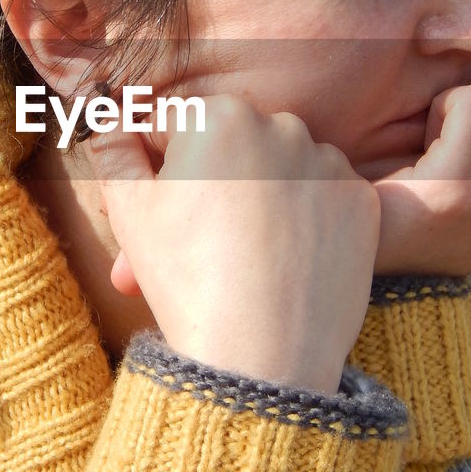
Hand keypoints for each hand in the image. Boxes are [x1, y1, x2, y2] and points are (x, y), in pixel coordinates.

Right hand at [87, 95, 379, 393]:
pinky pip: (326, 199)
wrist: (260, 356)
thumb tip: (107, 121)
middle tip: (200, 241)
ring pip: (283, 168)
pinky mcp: (363, 202)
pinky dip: (308, 221)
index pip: (175, 127)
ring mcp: (329, 163)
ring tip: (244, 254)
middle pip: (233, 144)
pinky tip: (286, 259)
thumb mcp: (129, 211)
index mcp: (217, 115)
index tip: (165, 213)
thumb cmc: (185, 279)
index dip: (159, 172)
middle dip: (215, 180)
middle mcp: (282, 124)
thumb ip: (112, 151)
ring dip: (264, 196)